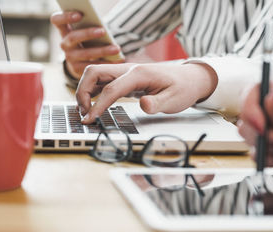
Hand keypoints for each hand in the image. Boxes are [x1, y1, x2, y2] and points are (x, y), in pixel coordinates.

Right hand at [50, 11, 123, 79]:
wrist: (81, 62)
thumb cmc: (87, 41)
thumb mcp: (85, 32)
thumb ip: (90, 27)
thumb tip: (104, 28)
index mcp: (64, 30)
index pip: (57, 20)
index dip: (65, 16)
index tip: (80, 15)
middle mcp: (64, 44)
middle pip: (73, 37)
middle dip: (88, 33)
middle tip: (103, 31)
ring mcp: (69, 57)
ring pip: (85, 54)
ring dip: (102, 51)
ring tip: (116, 48)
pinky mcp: (77, 69)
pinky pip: (92, 66)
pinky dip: (106, 63)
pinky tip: (118, 60)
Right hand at [76, 63, 217, 123]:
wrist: (189, 79)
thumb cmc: (182, 88)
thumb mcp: (174, 100)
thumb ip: (158, 103)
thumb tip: (144, 105)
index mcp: (139, 74)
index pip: (111, 89)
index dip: (98, 105)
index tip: (90, 119)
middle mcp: (128, 70)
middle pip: (94, 73)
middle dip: (82, 92)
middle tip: (84, 113)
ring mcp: (126, 73)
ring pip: (95, 76)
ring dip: (85, 91)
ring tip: (86, 111)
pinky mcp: (126, 79)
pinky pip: (103, 83)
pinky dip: (94, 93)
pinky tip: (94, 106)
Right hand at [238, 82, 272, 169]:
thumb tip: (268, 100)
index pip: (253, 91)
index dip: (249, 108)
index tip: (260, 126)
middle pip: (246, 117)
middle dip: (262, 134)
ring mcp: (271, 127)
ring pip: (249, 136)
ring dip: (266, 147)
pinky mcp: (271, 145)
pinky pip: (257, 153)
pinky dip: (269, 159)